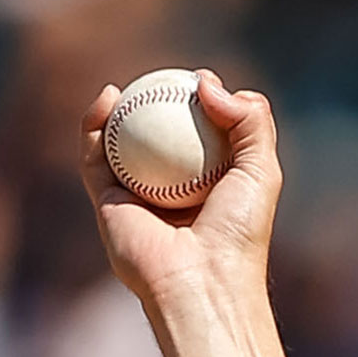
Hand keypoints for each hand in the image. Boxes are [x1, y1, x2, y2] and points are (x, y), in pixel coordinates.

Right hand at [78, 70, 282, 304]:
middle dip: (158, 103)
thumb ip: (251, 123)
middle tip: (166, 75)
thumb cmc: (238, 231)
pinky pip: (96, 156)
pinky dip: (95, 125)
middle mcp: (174, 191)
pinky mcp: (107, 202)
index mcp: (213, 187)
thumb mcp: (262, 171)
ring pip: (122, 143)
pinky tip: (107, 98)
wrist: (199, 280)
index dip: (203, 105)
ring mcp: (139, 196)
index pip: (205, 137)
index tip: (203, 80)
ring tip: (131, 83)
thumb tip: (208, 82)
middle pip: (160, 138)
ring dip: (122, 109)